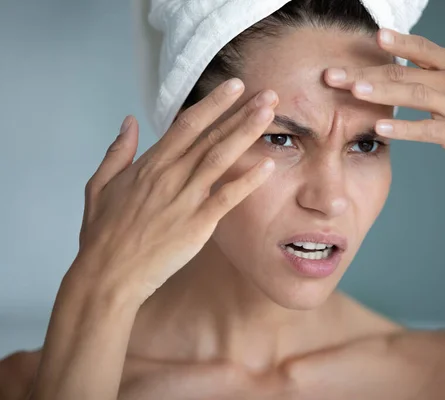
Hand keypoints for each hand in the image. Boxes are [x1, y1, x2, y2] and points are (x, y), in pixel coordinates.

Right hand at [74, 79, 278, 304]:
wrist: (108, 275)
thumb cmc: (103, 235)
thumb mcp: (99, 186)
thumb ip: (117, 151)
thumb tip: (129, 121)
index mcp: (150, 165)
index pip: (187, 124)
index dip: (213, 103)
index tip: (234, 87)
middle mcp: (170, 176)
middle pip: (210, 135)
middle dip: (240, 112)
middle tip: (268, 94)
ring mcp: (185, 199)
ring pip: (220, 158)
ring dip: (246, 133)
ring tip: (269, 114)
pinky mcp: (197, 224)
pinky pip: (226, 197)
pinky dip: (247, 181)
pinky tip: (267, 165)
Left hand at [324, 0, 444, 182]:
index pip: (421, 48)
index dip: (398, 42)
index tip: (372, 35)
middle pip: (405, 73)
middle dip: (366, 72)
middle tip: (332, 74)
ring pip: (413, 96)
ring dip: (382, 92)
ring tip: (353, 90)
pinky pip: (425, 130)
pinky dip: (403, 129)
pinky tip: (379, 128)